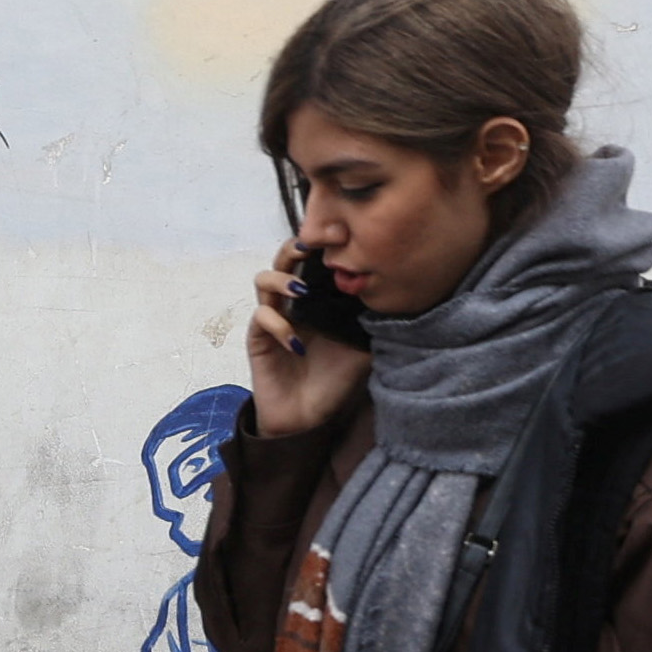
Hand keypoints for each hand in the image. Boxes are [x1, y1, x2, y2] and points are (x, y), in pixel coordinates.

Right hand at [248, 241, 368, 438]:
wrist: (308, 418)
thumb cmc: (334, 380)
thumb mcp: (363, 348)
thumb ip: (371, 322)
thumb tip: (393, 294)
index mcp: (318, 300)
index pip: (314, 261)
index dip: (323, 244)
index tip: (342, 233)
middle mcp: (293, 302)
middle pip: (283, 258)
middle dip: (295, 247)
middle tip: (313, 246)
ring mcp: (273, 317)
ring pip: (263, 278)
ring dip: (281, 279)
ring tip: (302, 291)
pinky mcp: (258, 338)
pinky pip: (262, 317)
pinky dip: (279, 325)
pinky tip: (297, 344)